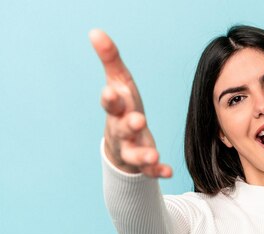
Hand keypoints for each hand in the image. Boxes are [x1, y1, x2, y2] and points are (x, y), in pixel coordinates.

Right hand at [89, 29, 171, 177]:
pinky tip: (168, 171)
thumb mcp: (118, 82)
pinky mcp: (143, 164)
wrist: (119, 143)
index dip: (109, 99)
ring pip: (134, 154)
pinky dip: (157, 171)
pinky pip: (149, 171)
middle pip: (122, 129)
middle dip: (129, 125)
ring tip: (153, 155)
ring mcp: (131, 148)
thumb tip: (95, 31)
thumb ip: (110, 59)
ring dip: (143, 155)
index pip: (110, 103)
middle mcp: (121, 130)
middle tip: (138, 121)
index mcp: (116, 110)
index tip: (111, 93)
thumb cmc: (122, 107)